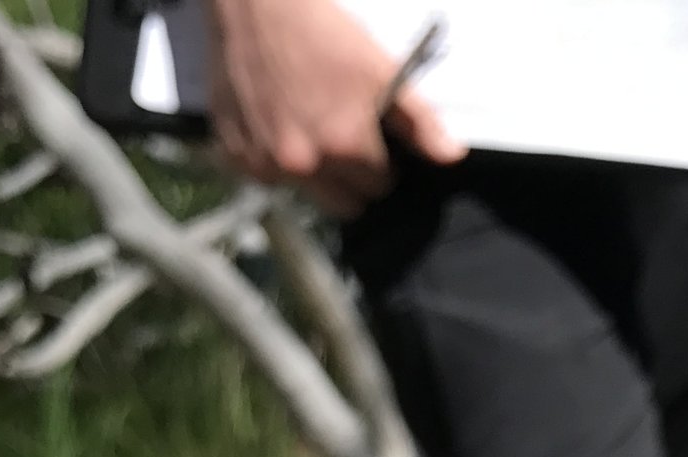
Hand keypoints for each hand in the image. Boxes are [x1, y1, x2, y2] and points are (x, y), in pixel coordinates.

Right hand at [204, 0, 464, 217]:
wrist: (256, 7)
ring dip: (314, 175)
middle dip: (351, 181)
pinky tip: (277, 124)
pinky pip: (266, 180)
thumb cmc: (322, 32)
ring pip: (306, 196)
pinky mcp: (235, 157)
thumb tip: (452, 157)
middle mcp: (302, 164)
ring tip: (309, 127)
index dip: (382, 164)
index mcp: (343, 145)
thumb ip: (418, 120)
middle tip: (343, 139)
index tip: (372, 140)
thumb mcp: (379, 68)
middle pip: (345, 206)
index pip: (381, 187)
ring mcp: (265, 164)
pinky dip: (275, 162)